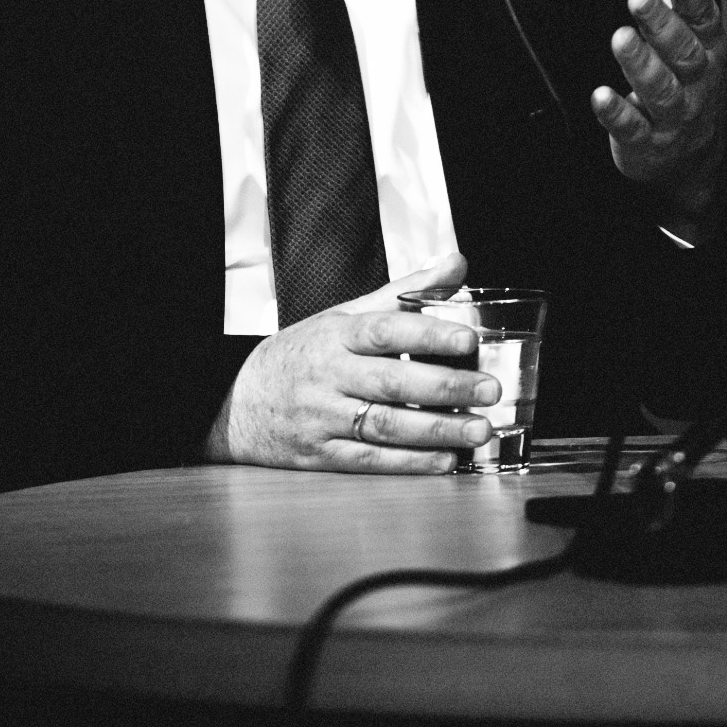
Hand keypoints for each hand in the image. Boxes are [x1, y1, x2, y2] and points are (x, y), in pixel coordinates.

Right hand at [203, 251, 500, 471]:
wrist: (237, 400)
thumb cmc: (302, 353)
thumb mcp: (344, 314)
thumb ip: (405, 291)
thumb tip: (457, 263)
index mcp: (336, 334)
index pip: (385, 329)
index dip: (427, 332)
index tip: (468, 337)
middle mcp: (330, 375)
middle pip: (392, 381)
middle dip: (446, 387)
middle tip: (489, 390)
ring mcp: (323, 417)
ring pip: (386, 425)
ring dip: (438, 431)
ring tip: (479, 430)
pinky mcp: (321, 454)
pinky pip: (370, 459)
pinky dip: (410, 462)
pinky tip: (444, 460)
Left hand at [590, 0, 726, 224]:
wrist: (695, 158)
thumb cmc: (690, 70)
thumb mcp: (694, 16)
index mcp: (706, 43)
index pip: (702, 12)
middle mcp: (696, 78)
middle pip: (683, 51)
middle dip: (662, 24)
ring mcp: (674, 113)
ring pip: (661, 89)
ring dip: (640, 65)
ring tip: (619, 37)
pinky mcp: (647, 142)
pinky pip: (634, 129)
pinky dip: (618, 114)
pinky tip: (599, 96)